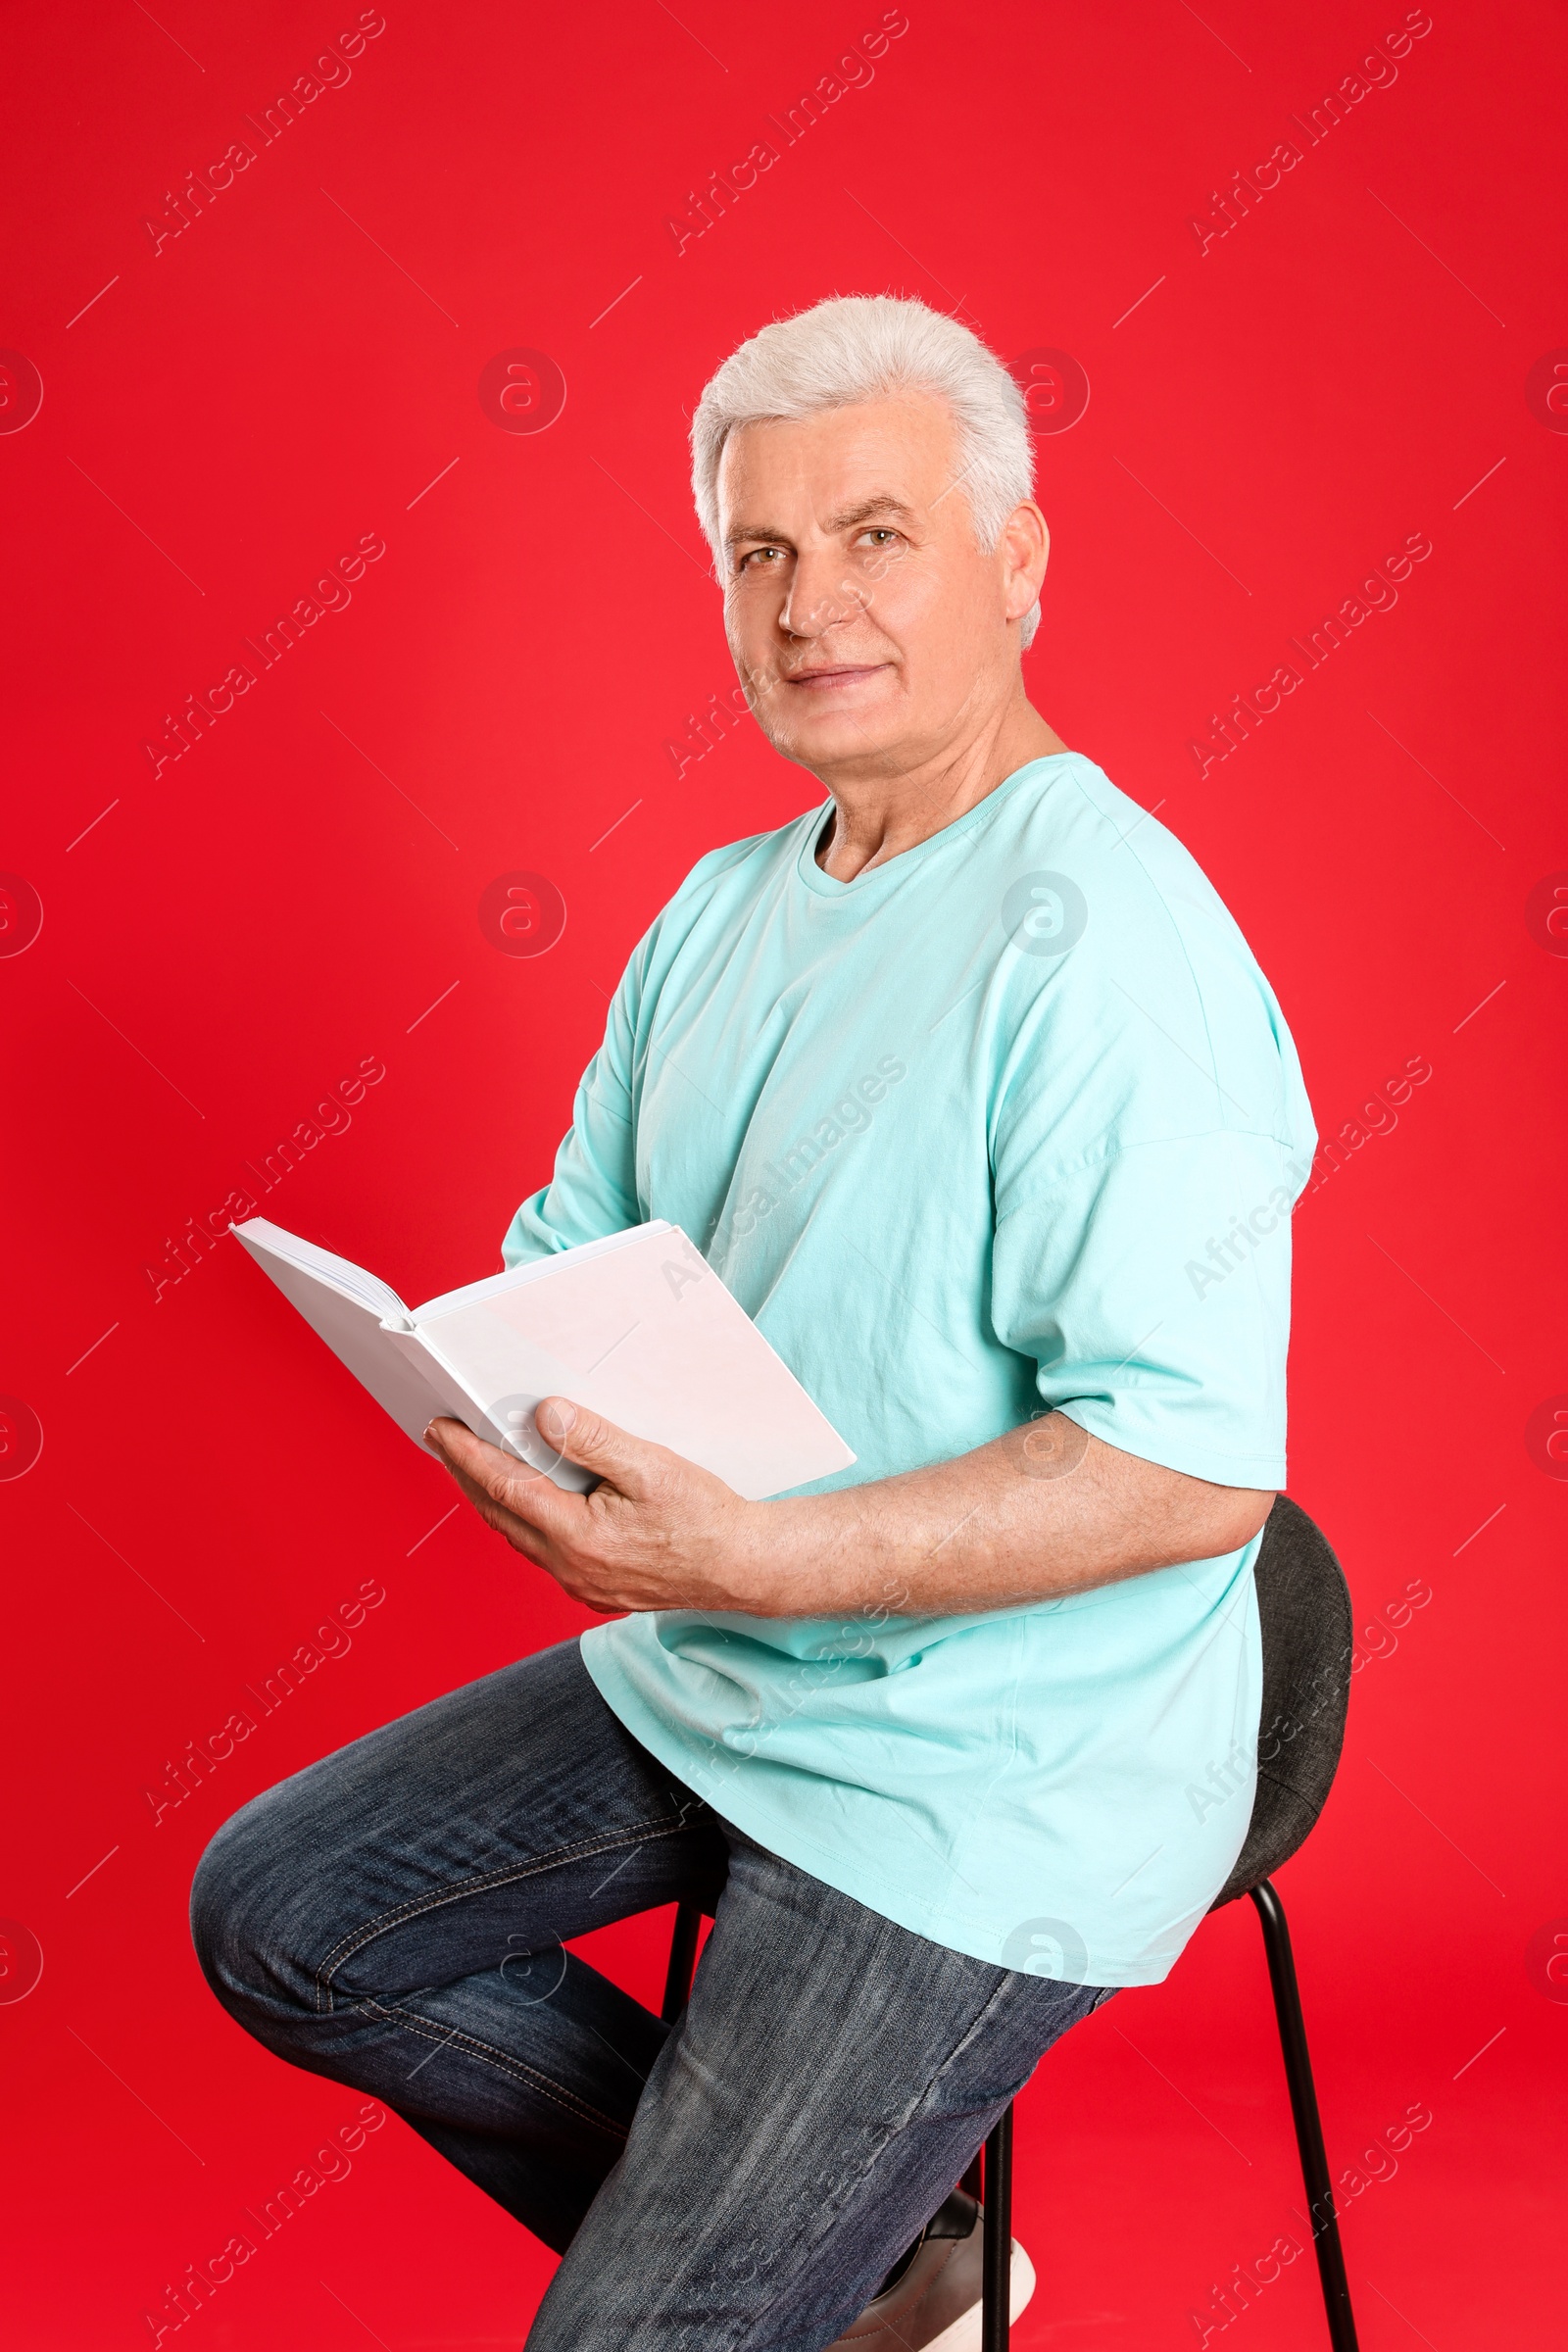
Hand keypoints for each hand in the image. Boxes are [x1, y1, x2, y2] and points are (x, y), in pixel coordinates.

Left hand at [423, 1399, 775, 1615]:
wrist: (743, 1567)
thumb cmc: (705, 1518)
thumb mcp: (651, 1467)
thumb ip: (594, 1441)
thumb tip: (544, 1416)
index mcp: (576, 1537)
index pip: (503, 1486)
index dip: (465, 1454)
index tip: (439, 1428)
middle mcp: (569, 1567)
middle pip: (499, 1514)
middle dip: (467, 1474)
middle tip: (443, 1439)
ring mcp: (580, 1584)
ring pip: (517, 1536)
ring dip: (492, 1499)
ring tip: (474, 1465)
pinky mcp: (596, 1590)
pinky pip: (542, 1551)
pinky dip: (522, 1521)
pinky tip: (527, 1502)